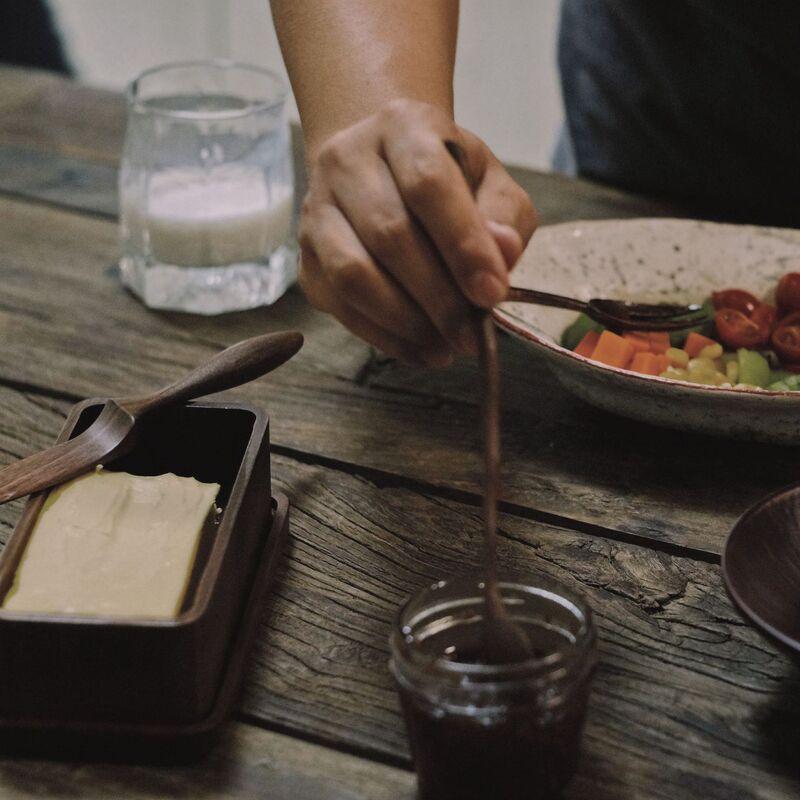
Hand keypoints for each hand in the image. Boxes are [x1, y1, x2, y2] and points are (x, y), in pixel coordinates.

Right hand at [298, 99, 537, 366]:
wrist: (381, 169)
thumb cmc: (444, 177)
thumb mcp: (488, 180)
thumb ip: (503, 214)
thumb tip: (503, 252)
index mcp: (402, 126)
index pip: (427, 183)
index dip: (462, 243)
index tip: (492, 293)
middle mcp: (346, 160)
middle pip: (389, 233)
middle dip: (439, 296)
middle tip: (473, 335)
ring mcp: (317, 210)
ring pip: (353, 274)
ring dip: (406, 321)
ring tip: (447, 346)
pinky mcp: (306, 258)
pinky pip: (340, 305)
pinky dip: (384, 337)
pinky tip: (421, 349)